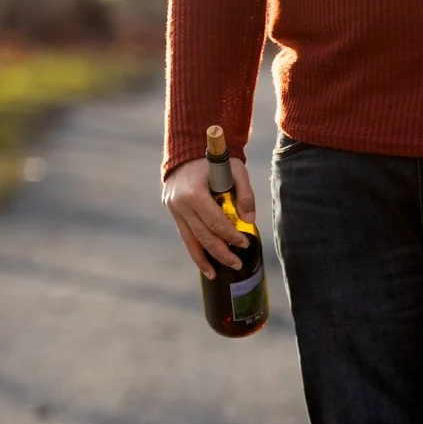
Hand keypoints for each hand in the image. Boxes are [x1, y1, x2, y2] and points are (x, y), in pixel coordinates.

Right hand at [163, 155, 255, 277]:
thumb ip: (244, 193)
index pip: (215, 222)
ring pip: (190, 240)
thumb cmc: (216, 159)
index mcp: (194, 192)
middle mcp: (180, 203)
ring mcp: (173, 208)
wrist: (188, 149)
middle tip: (237, 263)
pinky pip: (185, 235)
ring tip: (217, 274)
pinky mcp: (172, 211)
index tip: (245, 243)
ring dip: (205, 259)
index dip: (231, 236)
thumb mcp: (235, 169)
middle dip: (221, 251)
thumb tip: (249, 220)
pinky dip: (194, 251)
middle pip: (203, 235)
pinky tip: (205, 265)